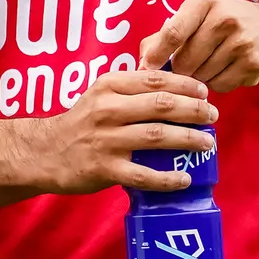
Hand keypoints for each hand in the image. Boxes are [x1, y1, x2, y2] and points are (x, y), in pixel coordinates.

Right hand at [35, 70, 217, 195]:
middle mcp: (108, 110)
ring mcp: (107, 140)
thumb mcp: (101, 92)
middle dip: (193, 109)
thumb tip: (174, 81)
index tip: (204, 91)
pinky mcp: (105, 169)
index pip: (154, 79)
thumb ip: (132, 85)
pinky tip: (184, 179)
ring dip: (187, 139)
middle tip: (213, 115)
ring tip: (207, 143)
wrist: (45, 151)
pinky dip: (166, 178)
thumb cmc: (82, 120)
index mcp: (109, 85)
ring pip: (156, 136)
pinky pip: (142, 175)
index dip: (184, 84)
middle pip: (160, 105)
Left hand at [137, 0, 258, 91]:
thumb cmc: (230, 22)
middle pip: (185, 60)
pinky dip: (218, 84)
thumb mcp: (202, 14)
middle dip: (181, 69)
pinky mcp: (253, 64)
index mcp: (205, 2)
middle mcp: (224, 19)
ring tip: (212, 64)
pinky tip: (228, 70)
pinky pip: (220, 86)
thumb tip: (142, 59)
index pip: (173, 32)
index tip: (146, 69)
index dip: (156, 54)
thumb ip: (170, 32)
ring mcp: (241, 43)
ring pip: (201, 76)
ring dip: (200, 78)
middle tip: (189, 65)